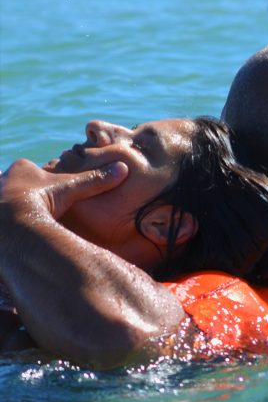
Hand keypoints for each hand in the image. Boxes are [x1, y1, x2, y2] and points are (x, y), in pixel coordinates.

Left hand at [1, 158, 127, 221]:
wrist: (9, 224)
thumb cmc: (39, 201)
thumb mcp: (71, 189)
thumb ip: (95, 180)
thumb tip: (123, 169)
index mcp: (22, 168)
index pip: (34, 171)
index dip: (47, 182)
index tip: (53, 194)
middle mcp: (3, 179)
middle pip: (19, 185)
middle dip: (29, 196)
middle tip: (41, 209)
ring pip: (9, 201)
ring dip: (18, 210)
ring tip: (30, 224)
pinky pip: (5, 218)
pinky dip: (11, 224)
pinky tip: (18, 233)